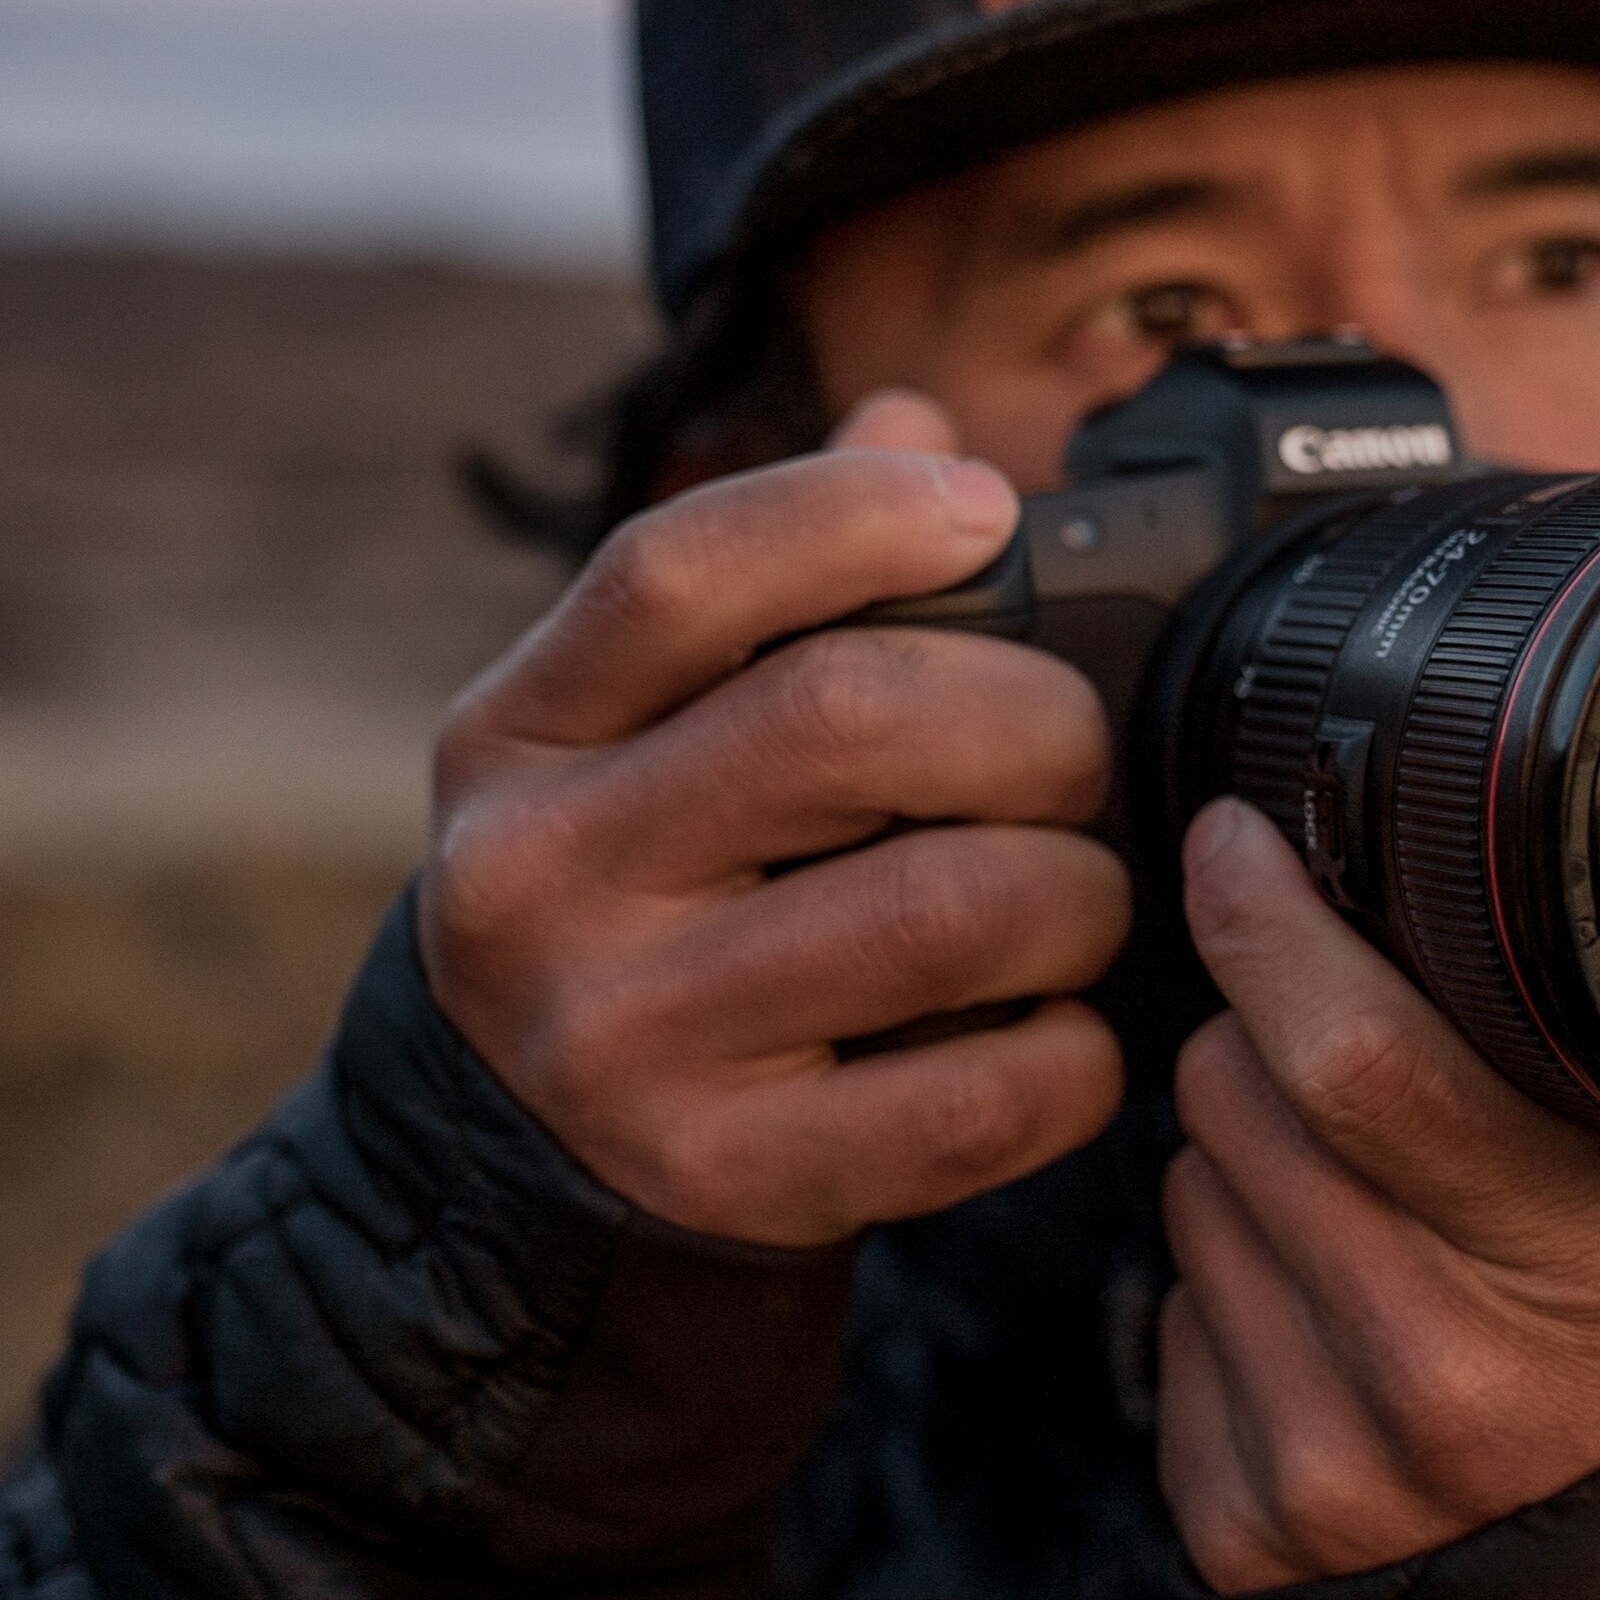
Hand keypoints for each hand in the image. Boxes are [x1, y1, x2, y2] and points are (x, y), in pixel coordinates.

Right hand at [419, 392, 1130, 1247]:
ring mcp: (620, 1042)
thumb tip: (917, 422)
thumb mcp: (653, 730)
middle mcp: (536, 879)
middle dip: (1036, 721)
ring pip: (951, 909)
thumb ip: (780, 579)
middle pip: (851, 717)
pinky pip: (983, 1096)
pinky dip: (1077, 1052)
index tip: (983, 508)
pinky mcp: (725, 1177)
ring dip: (1080, 891)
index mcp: (520, 732)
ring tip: (1079, 895)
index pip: (676, 571)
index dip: (854, 511)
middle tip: (1077, 755)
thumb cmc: (656, 888)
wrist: (530, 1155)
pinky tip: (1063, 1027)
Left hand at [1156, 797, 1599, 1593]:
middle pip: (1235, 1096)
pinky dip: (1234, 1286)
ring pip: (1188, 1189)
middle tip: (1367, 1072)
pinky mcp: (1241, 1522)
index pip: (1353, 1057)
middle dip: (1271, 1041)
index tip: (1237, 844)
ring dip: (1250, 1165)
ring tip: (1378, 1214)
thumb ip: (1568, 1046)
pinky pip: (1172, 1312)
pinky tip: (1338, 1316)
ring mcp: (1324, 1460)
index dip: (1269, 924)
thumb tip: (1414, 869)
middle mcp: (1433, 1375)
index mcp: (1566, 1265)